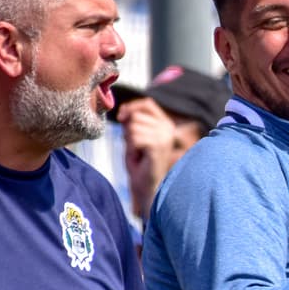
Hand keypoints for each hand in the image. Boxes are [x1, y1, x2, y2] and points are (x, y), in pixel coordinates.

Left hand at [120, 98, 178, 219]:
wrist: (146, 186)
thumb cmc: (139, 163)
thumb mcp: (133, 136)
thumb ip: (131, 122)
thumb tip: (124, 111)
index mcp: (165, 123)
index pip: (147, 104)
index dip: (131, 107)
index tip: (121, 117)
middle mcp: (168, 127)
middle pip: (136, 115)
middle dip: (128, 131)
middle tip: (136, 148)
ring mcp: (164, 136)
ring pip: (133, 127)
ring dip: (130, 142)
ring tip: (138, 153)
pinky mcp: (158, 146)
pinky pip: (134, 138)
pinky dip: (132, 148)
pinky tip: (139, 157)